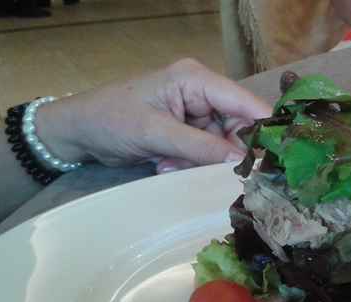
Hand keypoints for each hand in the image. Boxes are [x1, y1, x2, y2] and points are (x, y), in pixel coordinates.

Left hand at [36, 58, 271, 173]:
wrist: (77, 131)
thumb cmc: (111, 120)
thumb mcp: (156, 133)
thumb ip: (200, 148)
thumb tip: (242, 163)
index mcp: (197, 80)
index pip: (246, 103)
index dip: (264, 130)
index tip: (273, 163)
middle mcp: (203, 94)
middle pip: (238, 128)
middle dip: (224, 154)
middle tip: (204, 172)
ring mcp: (196, 114)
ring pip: (222, 146)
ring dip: (201, 163)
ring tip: (169, 166)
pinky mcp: (187, 133)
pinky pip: (205, 154)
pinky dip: (190, 165)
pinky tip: (164, 166)